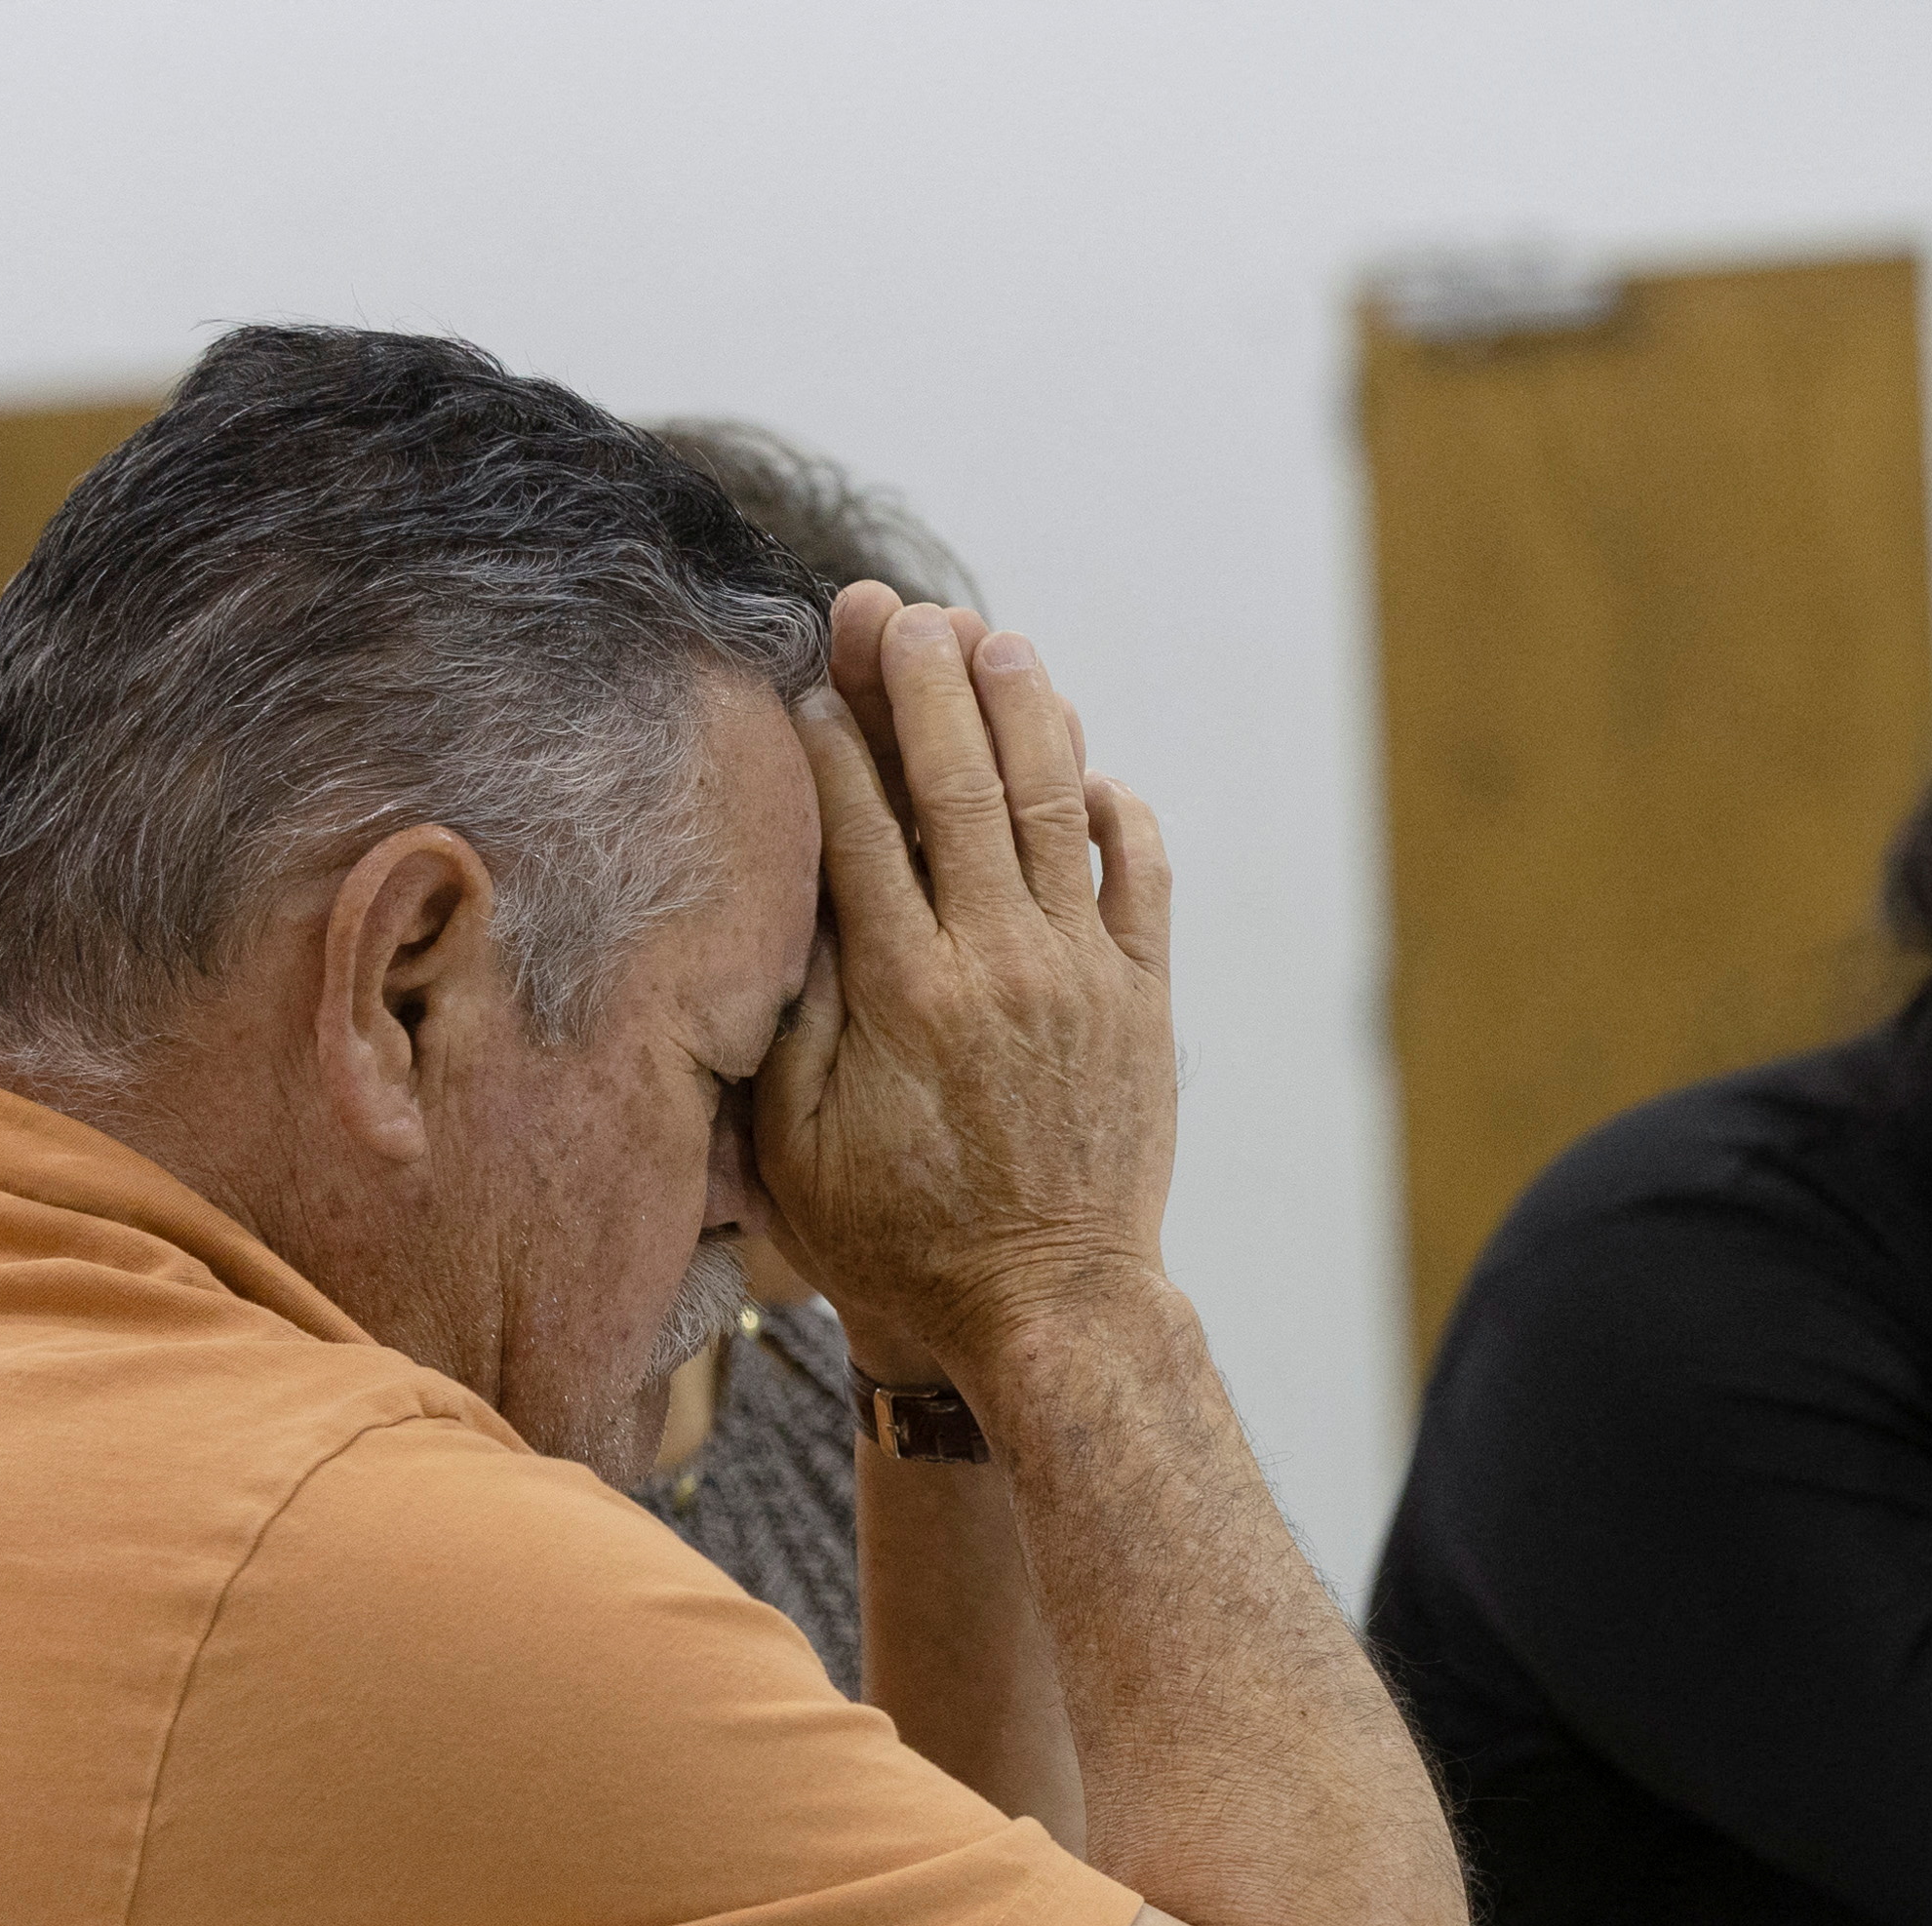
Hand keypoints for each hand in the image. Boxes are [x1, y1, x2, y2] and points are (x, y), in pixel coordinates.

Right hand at [757, 588, 1182, 1380]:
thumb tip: (787, 899)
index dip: (831, 740)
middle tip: (898, 609)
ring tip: (995, 640)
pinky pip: (1141, 881)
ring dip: (1024, 714)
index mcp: (903, 993)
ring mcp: (1084, 978)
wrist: (1046, 1311)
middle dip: (923, 686)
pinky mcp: (1144, 1004)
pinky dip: (1118, 816)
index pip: (862, 825)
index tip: (808, 677)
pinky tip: (1090, 771)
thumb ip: (792, 1012)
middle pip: (960, 787)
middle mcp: (1000, 966)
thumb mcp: (799, 1138)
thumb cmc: (897, 1238)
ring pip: (1056, 810)